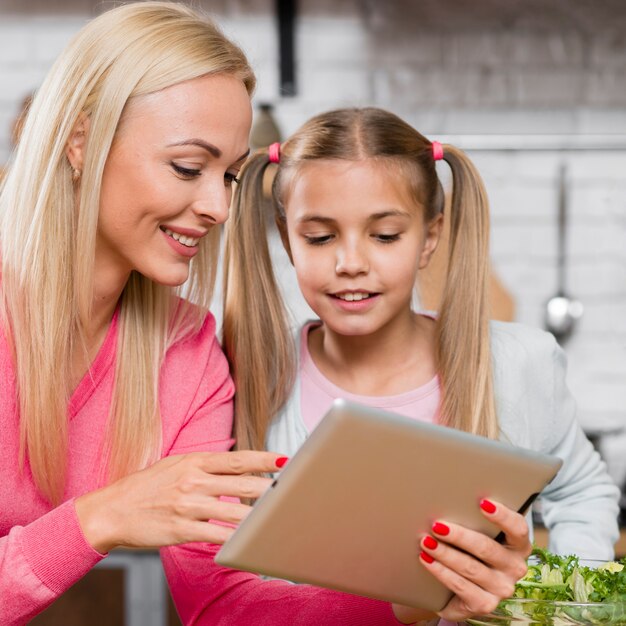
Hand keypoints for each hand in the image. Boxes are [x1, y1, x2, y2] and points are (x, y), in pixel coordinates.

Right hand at [75, 451, 284, 552]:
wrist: (112, 510)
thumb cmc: (147, 486)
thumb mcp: (176, 465)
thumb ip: (205, 466)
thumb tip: (237, 467)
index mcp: (194, 461)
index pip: (238, 459)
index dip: (264, 460)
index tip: (285, 461)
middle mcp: (194, 481)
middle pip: (244, 484)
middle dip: (271, 488)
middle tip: (294, 489)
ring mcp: (189, 506)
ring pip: (235, 512)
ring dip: (260, 515)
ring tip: (280, 516)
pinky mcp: (182, 530)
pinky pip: (217, 535)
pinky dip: (236, 537)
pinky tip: (251, 538)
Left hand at [413, 498, 530, 621]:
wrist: (456, 587)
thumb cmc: (468, 549)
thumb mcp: (476, 533)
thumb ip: (473, 518)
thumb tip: (449, 496)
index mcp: (518, 545)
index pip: (518, 528)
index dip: (502, 516)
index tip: (482, 502)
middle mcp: (514, 568)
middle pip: (486, 548)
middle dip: (459, 536)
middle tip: (437, 525)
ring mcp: (501, 589)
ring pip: (470, 567)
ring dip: (445, 553)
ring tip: (426, 541)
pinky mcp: (485, 605)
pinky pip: (460, 586)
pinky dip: (440, 571)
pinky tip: (426, 559)